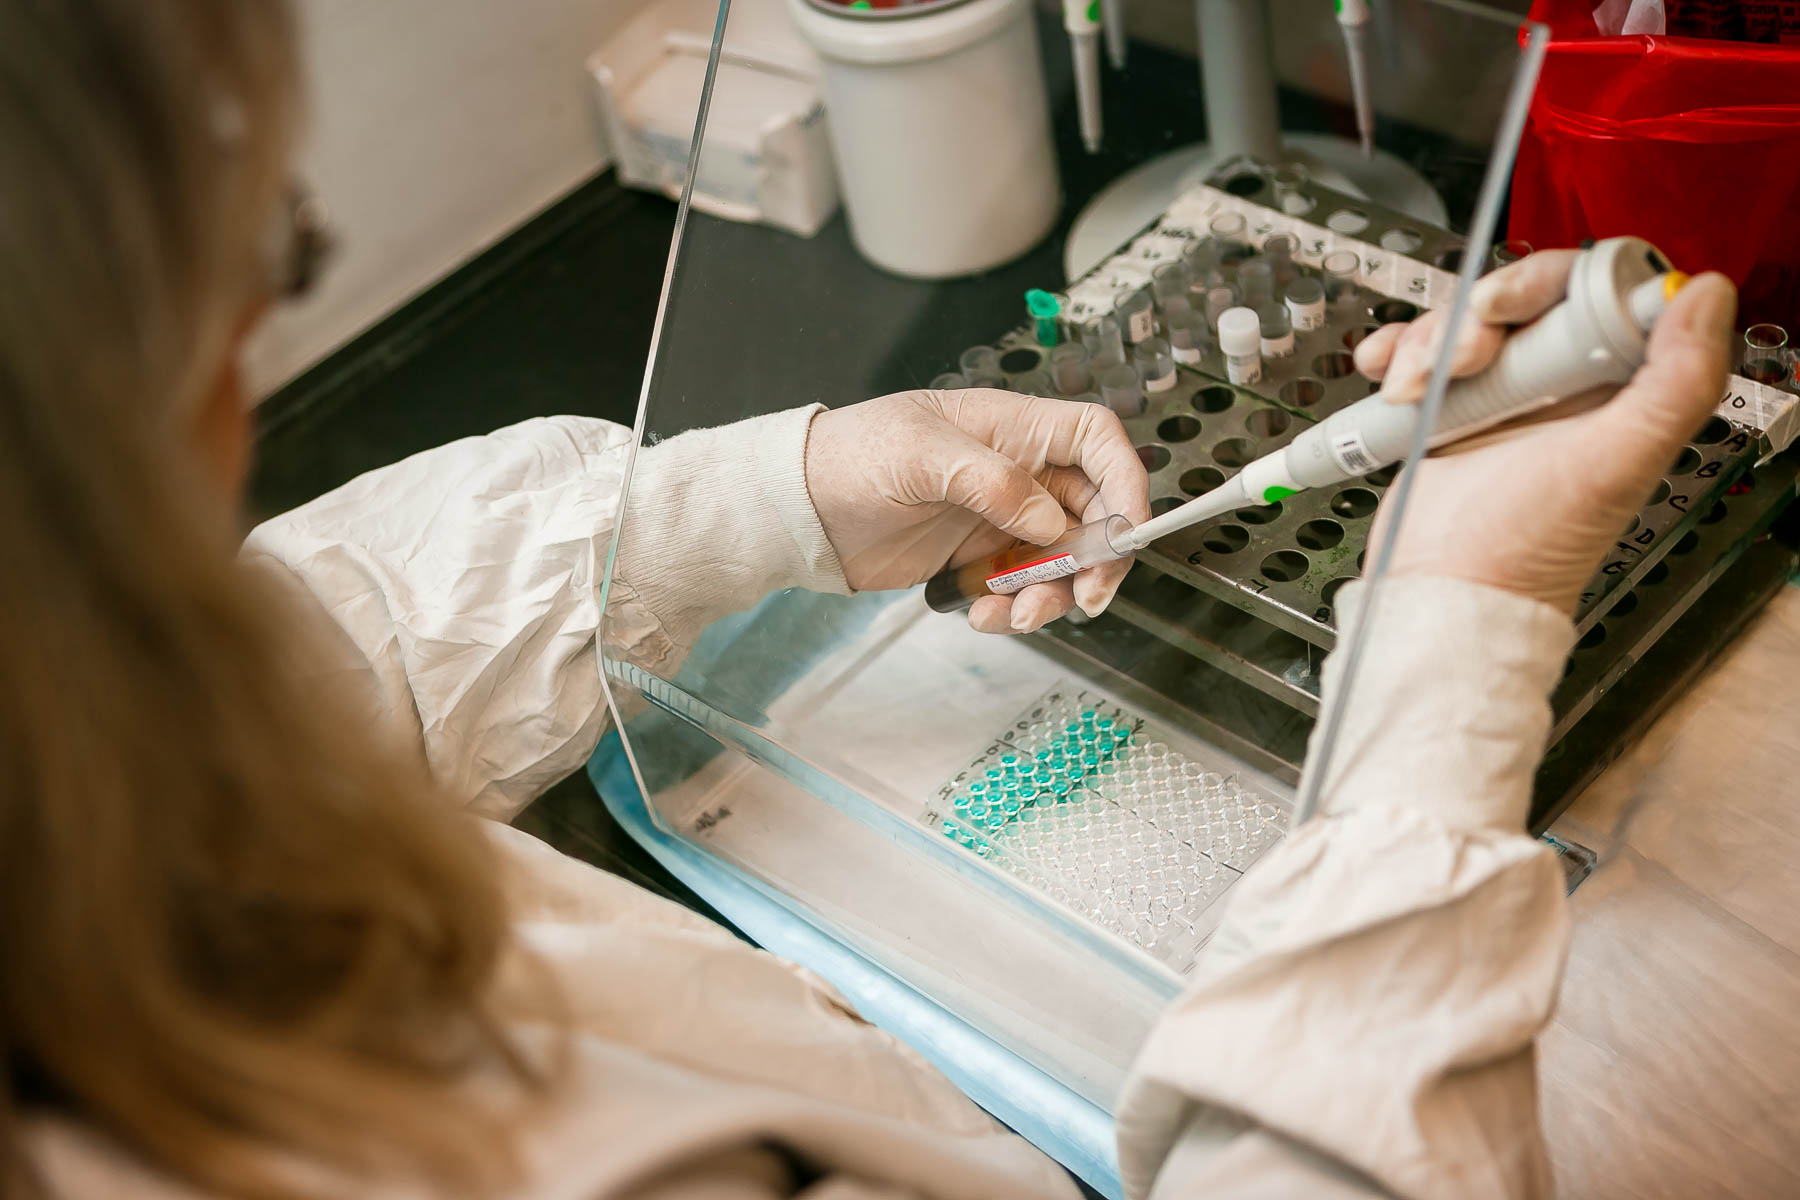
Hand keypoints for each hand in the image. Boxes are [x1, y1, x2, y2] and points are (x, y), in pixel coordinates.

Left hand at [806, 390, 1150, 633]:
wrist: (800, 509)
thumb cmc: (850, 457)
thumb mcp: (920, 455)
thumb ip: (991, 481)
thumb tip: (1050, 520)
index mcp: (1011, 428)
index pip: (1097, 441)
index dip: (1126, 481)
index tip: (1129, 531)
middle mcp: (1017, 472)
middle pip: (1093, 511)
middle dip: (1097, 560)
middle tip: (1086, 598)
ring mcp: (999, 518)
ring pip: (1062, 561)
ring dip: (1050, 596)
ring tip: (1010, 615)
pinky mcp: (977, 558)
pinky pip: (1020, 589)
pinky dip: (1011, 610)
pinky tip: (978, 614)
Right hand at [1352, 251, 1736, 614]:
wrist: (1446, 590)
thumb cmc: (1530, 547)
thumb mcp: (1618, 465)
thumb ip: (1678, 382)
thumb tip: (1704, 295)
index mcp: (1609, 383)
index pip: (1592, 290)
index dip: (1549, 282)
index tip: (1512, 308)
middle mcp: (1553, 381)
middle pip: (1519, 295)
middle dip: (1477, 312)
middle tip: (1464, 354)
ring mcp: (1493, 391)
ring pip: (1461, 318)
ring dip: (1427, 342)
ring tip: (1418, 392)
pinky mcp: (1441, 405)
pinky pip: (1415, 352)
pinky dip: (1393, 353)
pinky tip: (1387, 377)